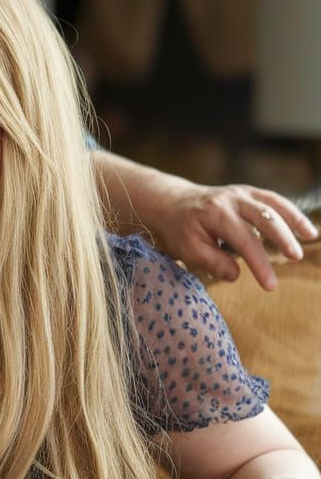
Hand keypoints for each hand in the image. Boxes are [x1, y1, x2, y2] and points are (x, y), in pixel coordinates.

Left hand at [148, 182, 316, 290]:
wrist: (171, 203)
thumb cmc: (178, 230)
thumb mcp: (186, 249)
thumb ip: (212, 262)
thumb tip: (236, 275)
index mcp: (215, 213)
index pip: (244, 240)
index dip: (260, 263)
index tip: (271, 285)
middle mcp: (231, 199)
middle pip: (265, 217)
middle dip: (282, 238)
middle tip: (295, 258)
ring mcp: (241, 192)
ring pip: (273, 203)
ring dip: (294, 219)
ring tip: (311, 235)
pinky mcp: (247, 192)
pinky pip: (272, 200)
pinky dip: (289, 211)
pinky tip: (302, 226)